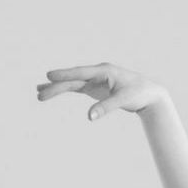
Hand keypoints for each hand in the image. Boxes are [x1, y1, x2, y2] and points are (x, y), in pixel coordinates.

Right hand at [36, 62, 169, 120]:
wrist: (148, 93)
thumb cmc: (138, 93)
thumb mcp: (124, 100)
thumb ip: (106, 107)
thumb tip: (90, 117)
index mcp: (104, 71)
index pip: (81, 73)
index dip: (65, 74)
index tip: (49, 75)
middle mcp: (96, 74)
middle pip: (72, 80)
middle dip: (55, 87)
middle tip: (39, 94)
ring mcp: (93, 80)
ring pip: (71, 84)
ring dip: (55, 89)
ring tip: (38, 93)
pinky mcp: (94, 88)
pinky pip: (75, 89)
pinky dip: (63, 90)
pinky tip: (50, 91)